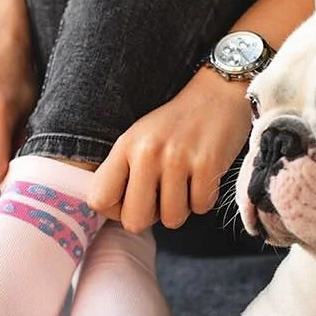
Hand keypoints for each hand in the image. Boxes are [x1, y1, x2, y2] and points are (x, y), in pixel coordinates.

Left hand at [87, 69, 251, 233]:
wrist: (217, 95)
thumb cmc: (174, 125)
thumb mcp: (138, 138)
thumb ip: (122, 171)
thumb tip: (113, 212)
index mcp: (125, 146)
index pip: (98, 199)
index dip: (113, 211)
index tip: (129, 201)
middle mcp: (147, 153)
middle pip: (134, 220)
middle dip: (149, 217)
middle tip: (159, 198)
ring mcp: (178, 159)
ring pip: (171, 220)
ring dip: (180, 208)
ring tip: (183, 183)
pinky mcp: (208, 164)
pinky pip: (200, 208)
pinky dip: (203, 199)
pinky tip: (202, 177)